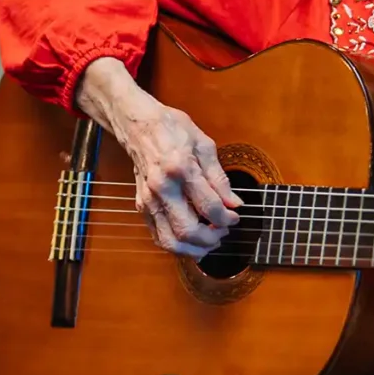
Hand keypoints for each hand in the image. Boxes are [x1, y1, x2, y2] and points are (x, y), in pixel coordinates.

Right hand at [78, 58, 238, 258]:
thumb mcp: (204, 145)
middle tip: (223, 232)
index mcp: (180, 168)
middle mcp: (162, 188)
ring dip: (193, 249)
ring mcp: (148, 199)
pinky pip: (158, 236)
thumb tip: (234, 203)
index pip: (209, 206)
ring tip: (209, 241)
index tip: (235, 217)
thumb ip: (220, 178)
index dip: (227, 218)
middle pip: (187, 230)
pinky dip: (177, 245)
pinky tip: (191, 240)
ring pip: (169, 241)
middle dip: (211, 239)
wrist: (138, 125)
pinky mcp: (141, 205)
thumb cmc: (172, 129)